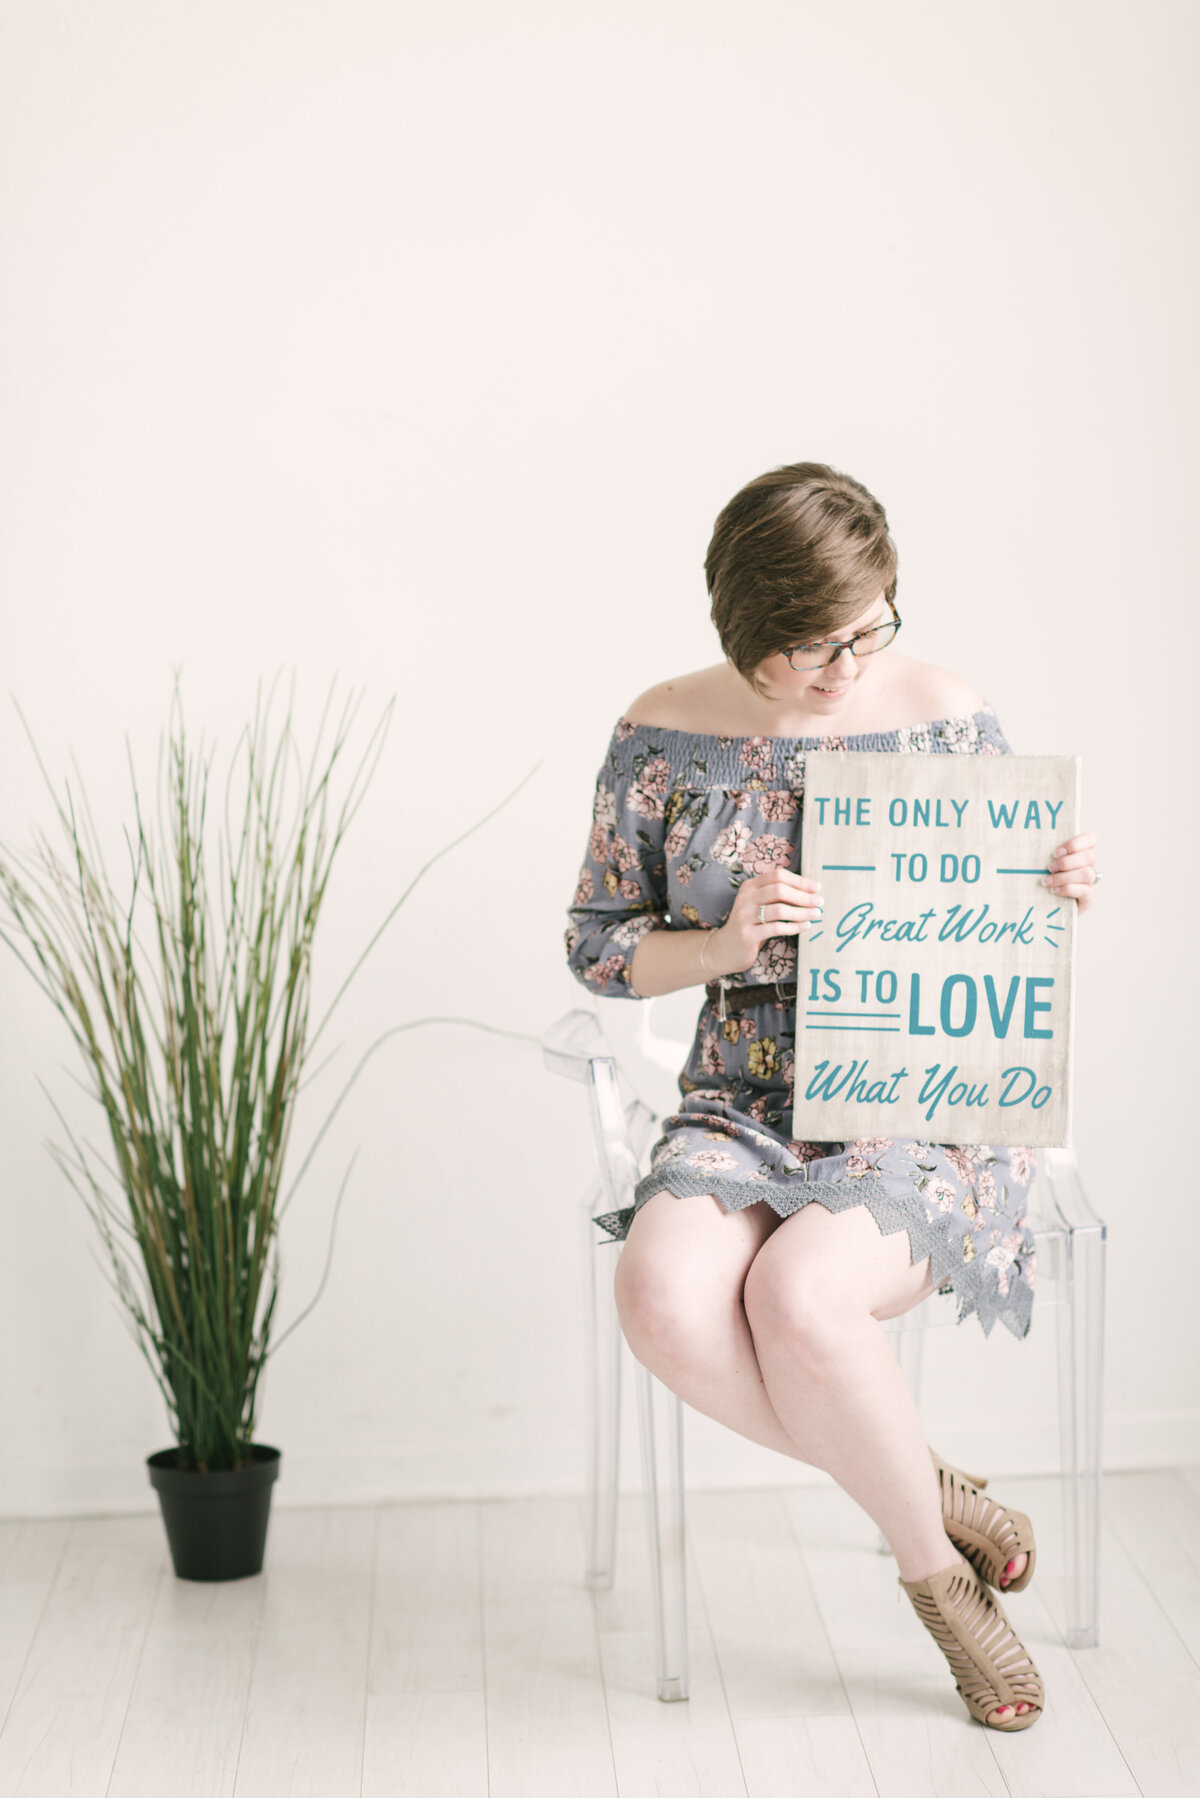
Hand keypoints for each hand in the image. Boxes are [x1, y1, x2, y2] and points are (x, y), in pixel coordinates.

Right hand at [704, 869, 823, 976]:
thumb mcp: (759, 905)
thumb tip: (809, 891)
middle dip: (803, 896)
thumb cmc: (751, 925)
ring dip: (801, 912)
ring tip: (816, 914)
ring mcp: (744, 916)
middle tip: (820, 902)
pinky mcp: (747, 935)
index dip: (799, 880)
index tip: (816, 887)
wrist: (725, 949)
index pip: (777, 875)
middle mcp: (745, 898)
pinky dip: (794, 927)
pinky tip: (806, 926)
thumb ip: (777, 896)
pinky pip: (776, 928)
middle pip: (779, 890)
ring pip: (779, 909)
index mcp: (750, 886)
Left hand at [1043, 832, 1099, 915]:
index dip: (1076, 843)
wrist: (1046, 907)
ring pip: (1087, 873)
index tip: (1057, 852)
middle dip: (1067, 862)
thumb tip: (1030, 844)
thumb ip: (1044, 854)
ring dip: (1064, 876)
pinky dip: (1067, 889)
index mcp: (1080, 854)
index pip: (1090, 839)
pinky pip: (1084, 891)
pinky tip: (1054, 890)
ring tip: (1047, 881)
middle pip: (1089, 856)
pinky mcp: (1088, 898)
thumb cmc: (1044, 880)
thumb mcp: (1044, 865)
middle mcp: (1088, 866)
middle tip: (1050, 868)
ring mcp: (1089, 883)